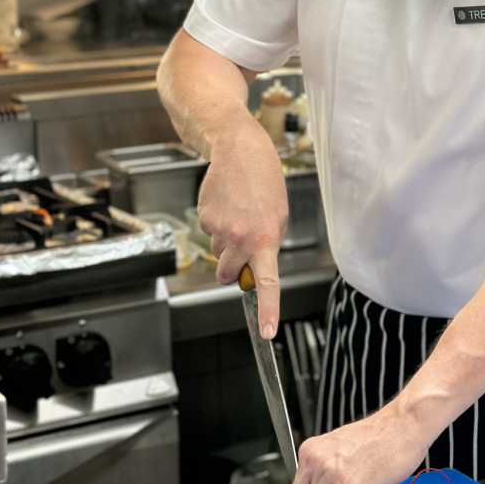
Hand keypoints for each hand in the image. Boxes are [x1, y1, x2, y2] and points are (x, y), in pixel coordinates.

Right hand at [197, 118, 287, 337]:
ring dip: (227, 242)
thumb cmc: (265, 182)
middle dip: (233, 269)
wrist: (239, 151)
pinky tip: (227, 205)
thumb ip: (269, 245)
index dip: (267, 310)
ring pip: (219, 253)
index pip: (267, 284)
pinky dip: (217, 225)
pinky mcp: (204, 219)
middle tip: (243, 246)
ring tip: (239, 214)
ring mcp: (219, 230)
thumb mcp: (279, 216)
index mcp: (266, 240)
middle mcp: (241, 239)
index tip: (266, 332)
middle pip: (229, 275)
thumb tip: (254, 270)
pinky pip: (210, 234)